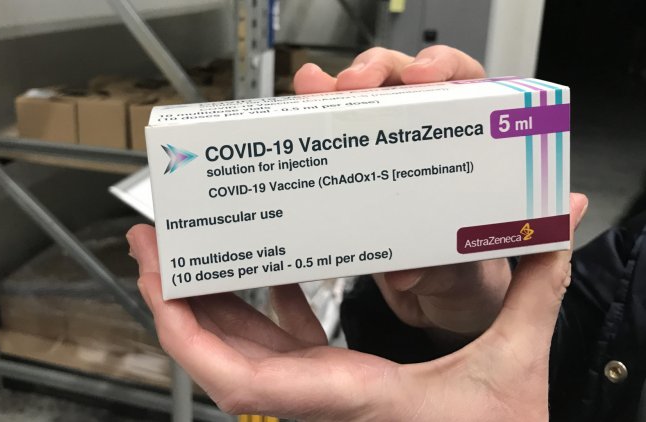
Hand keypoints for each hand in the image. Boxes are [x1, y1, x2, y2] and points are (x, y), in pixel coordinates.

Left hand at [127, 195, 586, 420]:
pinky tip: (269, 265)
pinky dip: (267, 304)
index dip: (190, 339)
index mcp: (350, 397)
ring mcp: (322, 392)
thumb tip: (556, 227)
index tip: (160, 288)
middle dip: (177, 301)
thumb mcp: (516, 369)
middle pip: (223, 355)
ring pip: (246, 348)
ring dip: (210, 301)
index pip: (244, 379)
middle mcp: (320, 399)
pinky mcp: (336, 384)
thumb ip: (532, 295)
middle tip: (153, 244)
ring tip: (188, 247)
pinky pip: (284, 343)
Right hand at [297, 46, 516, 339]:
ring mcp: (389, 153)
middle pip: (404, 82)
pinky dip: (314, 119)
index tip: (421, 77)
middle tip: (354, 87)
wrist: (442, 301)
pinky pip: (335, 139)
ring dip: (337, 92)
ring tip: (314, 90)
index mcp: (471, 148)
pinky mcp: (357, 174)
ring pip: (364, 102)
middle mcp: (430, 140)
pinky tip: (297, 112)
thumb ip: (440, 270)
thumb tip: (406, 272)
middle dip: (377, 74)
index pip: (464, 84)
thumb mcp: (462, 274)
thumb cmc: (466, 276)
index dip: (443, 69)